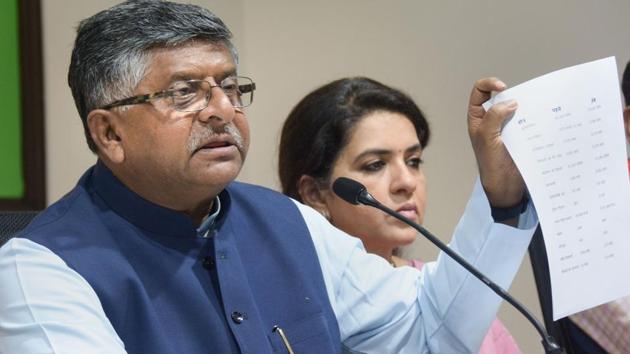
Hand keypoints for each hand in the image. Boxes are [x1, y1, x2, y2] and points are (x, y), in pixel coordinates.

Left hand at [468, 78, 524, 207]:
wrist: (505, 184)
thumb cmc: (490, 162)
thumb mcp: (487, 138)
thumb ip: (494, 117)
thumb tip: (511, 102)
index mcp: (478, 117)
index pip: (480, 91)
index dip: (490, 84)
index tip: (503, 88)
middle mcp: (491, 118)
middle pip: (501, 97)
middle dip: (513, 95)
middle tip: (525, 101)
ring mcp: (506, 125)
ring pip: (516, 108)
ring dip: (526, 107)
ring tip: (536, 108)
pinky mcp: (520, 133)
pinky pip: (527, 120)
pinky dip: (533, 117)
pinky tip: (542, 118)